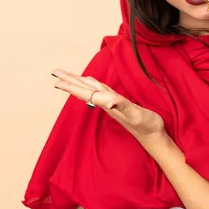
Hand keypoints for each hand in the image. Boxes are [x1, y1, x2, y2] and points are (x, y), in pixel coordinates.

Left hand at [51, 69, 165, 144]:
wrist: (154, 137)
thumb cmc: (147, 125)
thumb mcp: (136, 114)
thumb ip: (122, 106)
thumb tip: (108, 101)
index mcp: (108, 104)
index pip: (86, 92)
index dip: (72, 86)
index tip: (56, 80)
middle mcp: (107, 103)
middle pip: (84, 90)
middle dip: (69, 81)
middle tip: (55, 72)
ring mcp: (112, 104)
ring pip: (91, 90)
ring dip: (79, 82)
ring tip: (68, 76)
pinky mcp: (119, 103)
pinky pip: (102, 91)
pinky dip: (93, 84)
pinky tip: (91, 82)